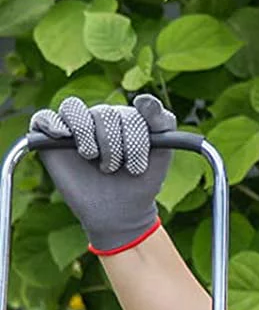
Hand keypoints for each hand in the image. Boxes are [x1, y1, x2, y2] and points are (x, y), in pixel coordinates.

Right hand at [29, 94, 176, 253]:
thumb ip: (161, 124)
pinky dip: (54, 124)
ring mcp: (76, 126)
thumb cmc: (140, 183)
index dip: (138, 132)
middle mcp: (101, 117)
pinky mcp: (51, 137)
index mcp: (127, 118)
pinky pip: (45, 117)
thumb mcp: (161, 155)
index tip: (147, 148)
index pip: (131, 110)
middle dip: (117, 147)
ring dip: (89, 138)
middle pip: (105, 113)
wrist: (119, 212)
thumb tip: (144, 97)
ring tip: (100, 164)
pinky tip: (63, 137)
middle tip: (121, 169)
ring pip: (74, 109)